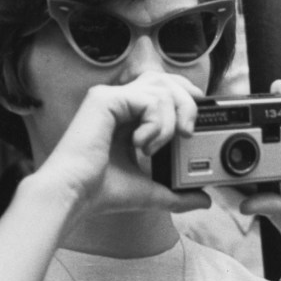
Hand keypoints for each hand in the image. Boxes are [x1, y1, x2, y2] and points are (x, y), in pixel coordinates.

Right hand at [34, 72, 212, 229]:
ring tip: (152, 148)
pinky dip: (156, 124)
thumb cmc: (102, 192)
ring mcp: (111, 97)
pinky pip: (149, 98)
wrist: (76, 195)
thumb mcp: (150, 190)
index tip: (193, 126)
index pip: (163, 90)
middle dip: (187, 103)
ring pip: (162, 89)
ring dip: (168, 122)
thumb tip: (204, 200)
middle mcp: (119, 102)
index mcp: (128, 117)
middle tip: (186, 133)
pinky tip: (140, 144)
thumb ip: (178, 194)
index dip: (185, 99)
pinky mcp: (105, 99)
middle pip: (166, 80)